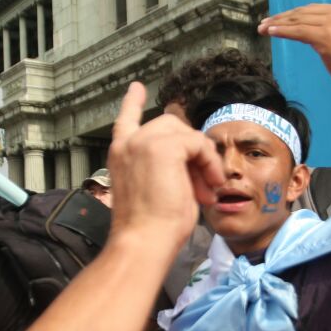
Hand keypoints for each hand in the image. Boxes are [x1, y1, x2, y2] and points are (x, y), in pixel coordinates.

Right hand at [106, 83, 224, 251]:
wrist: (143, 242)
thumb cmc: (150, 229)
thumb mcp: (156, 189)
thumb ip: (167, 167)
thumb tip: (195, 158)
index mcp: (120, 154)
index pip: (125, 119)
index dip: (133, 102)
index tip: (137, 88)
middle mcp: (128, 143)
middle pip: (171, 126)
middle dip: (192, 152)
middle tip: (203, 186)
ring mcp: (143, 142)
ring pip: (187, 133)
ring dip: (203, 159)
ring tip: (207, 189)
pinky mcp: (163, 147)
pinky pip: (198, 143)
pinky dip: (209, 163)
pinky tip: (210, 185)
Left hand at [259, 4, 330, 93]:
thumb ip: (330, 30)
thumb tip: (309, 32)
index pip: (312, 9)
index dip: (292, 14)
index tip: (277, 19)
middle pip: (303, 12)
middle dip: (281, 18)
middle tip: (264, 23)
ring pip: (298, 20)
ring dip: (277, 24)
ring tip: (262, 28)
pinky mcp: (325, 36)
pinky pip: (298, 31)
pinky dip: (282, 31)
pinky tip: (270, 32)